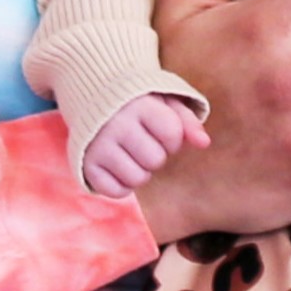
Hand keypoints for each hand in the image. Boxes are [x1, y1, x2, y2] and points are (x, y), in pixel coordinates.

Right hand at [82, 95, 206, 197]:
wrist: (93, 98)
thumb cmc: (138, 104)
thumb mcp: (165, 103)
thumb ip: (188, 121)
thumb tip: (204, 143)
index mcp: (139, 106)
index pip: (172, 135)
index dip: (173, 139)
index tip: (160, 130)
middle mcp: (116, 125)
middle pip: (155, 160)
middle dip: (155, 155)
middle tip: (143, 142)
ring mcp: (99, 146)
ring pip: (137, 179)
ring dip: (140, 172)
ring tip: (131, 155)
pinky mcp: (87, 164)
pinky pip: (115, 192)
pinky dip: (121, 186)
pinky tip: (118, 168)